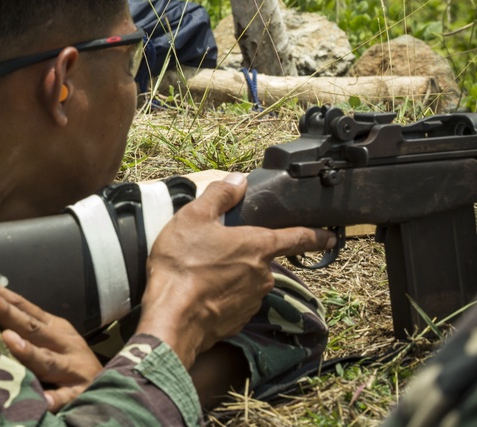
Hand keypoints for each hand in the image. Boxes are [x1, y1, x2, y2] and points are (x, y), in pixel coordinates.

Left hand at [0, 281, 101, 410]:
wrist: (109, 385)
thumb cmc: (71, 359)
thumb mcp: (55, 336)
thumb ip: (29, 325)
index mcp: (56, 328)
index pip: (28, 310)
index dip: (7, 298)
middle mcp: (64, 345)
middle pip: (33, 328)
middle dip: (10, 314)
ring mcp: (72, 369)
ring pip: (48, 361)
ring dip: (28, 351)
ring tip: (8, 340)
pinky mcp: (80, 394)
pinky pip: (65, 397)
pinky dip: (54, 398)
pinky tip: (42, 399)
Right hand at [136, 173, 335, 368]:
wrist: (172, 316)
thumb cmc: (183, 264)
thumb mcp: (194, 218)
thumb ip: (219, 196)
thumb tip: (238, 181)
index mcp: (258, 247)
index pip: (297, 238)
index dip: (316, 236)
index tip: (331, 238)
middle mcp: (263, 275)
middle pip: (261, 260)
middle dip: (244, 254)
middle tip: (215, 250)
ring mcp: (252, 302)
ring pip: (247, 282)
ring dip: (231, 276)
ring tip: (200, 272)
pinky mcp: (237, 322)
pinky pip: (234, 303)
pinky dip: (221, 296)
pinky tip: (199, 293)